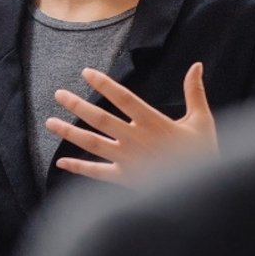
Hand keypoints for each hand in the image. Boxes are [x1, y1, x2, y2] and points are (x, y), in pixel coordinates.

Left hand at [47, 62, 217, 183]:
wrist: (205, 190)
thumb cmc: (204, 153)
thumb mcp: (202, 120)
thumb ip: (194, 92)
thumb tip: (196, 65)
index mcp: (153, 122)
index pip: (123, 98)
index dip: (104, 84)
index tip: (86, 73)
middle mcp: (136, 139)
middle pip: (100, 119)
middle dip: (77, 106)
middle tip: (59, 94)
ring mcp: (128, 159)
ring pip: (93, 144)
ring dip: (69, 133)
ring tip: (50, 122)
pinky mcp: (126, 177)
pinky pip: (98, 172)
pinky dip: (78, 168)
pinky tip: (61, 162)